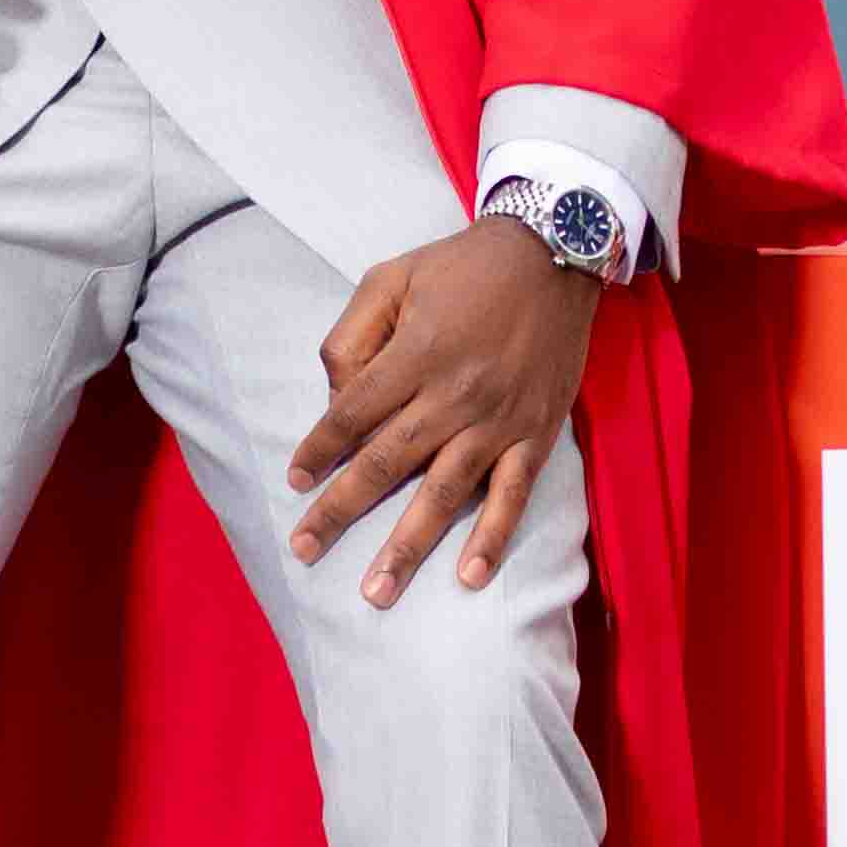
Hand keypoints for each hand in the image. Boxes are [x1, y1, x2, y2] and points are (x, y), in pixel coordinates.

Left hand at [288, 216, 600, 609]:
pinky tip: (469, 576)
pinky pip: (512, 496)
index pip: (352, 414)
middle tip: (304, 551)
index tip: (294, 480)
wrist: (552, 254)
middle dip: (340, 511)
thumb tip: (337, 396)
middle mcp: (453, 394)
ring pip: (444, 494)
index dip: (320, 449)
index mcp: (414, 353)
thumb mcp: (391, 275)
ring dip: (407, 546)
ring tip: (376, 592)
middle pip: (386, 463)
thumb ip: (353, 335)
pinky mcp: (535, 435)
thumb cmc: (462, 267)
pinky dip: (493, 538)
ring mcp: (497, 421)